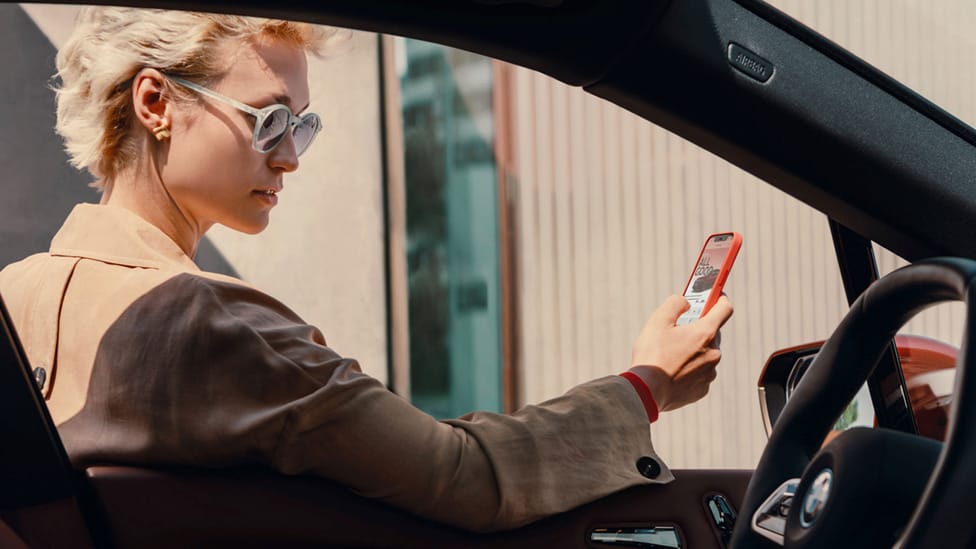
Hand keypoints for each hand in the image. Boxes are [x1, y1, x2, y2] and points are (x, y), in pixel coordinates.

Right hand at [628, 295, 732, 411]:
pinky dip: (689, 369)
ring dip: (693, 351)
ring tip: (670, 354)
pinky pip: (699, 373)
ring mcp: (709, 373)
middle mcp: (713, 353)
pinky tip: (672, 370)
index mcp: (705, 334)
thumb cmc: (652, 356)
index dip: (719, 298)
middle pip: (712, 333)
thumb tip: (685, 302)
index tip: (714, 295)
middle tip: (679, 329)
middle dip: (698, 329)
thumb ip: (675, 303)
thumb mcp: (658, 320)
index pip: (724, 308)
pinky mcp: (702, 389)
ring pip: (705, 354)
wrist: (646, 391)